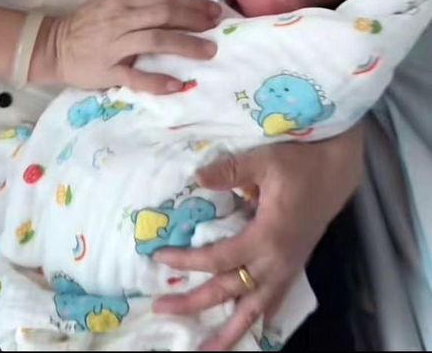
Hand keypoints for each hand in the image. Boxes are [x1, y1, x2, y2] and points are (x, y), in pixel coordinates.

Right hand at [32, 0, 219, 92]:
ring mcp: (113, 46)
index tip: (213, 9)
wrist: (53, 47)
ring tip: (209, 51)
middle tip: (218, 26)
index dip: (191, 3)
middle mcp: (120, 20)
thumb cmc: (86, 25)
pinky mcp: (107, 70)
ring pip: (155, 41)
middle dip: (194, 20)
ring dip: (185, 45)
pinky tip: (178, 85)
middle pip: (163, 15)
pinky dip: (158, 81)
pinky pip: (135, 76)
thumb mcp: (113, 3)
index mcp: (121, 1)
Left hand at [153, 128, 362, 350]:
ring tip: (206, 350)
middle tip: (161, 308)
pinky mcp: (294, 267)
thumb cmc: (301, 162)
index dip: (186, 261)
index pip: (218, 259)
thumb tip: (197, 178)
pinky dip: (257, 319)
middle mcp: (276, 262)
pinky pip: (273, 302)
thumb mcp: (264, 160)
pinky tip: (246, 330)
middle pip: (229, 291)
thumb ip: (230, 172)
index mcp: (267, 238)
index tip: (159, 258)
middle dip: (194, 303)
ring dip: (229, 331)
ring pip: (254, 310)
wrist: (336, 170)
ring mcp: (287, 268)